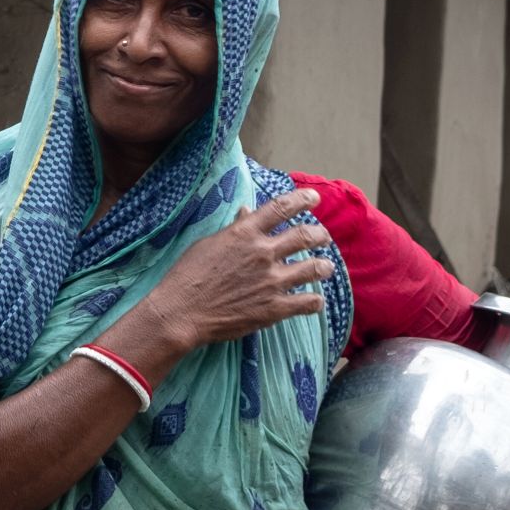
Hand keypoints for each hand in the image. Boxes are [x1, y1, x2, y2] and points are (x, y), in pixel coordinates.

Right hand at [112, 187, 333, 367]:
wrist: (182, 312)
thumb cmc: (188, 275)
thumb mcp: (208, 244)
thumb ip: (234, 229)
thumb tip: (248, 213)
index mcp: (245, 233)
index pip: (281, 208)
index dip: (302, 200)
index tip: (314, 198)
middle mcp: (263, 253)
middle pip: (304, 236)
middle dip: (319, 235)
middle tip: (323, 237)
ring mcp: (272, 281)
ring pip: (313, 268)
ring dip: (324, 266)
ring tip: (327, 266)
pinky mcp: (274, 308)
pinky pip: (307, 303)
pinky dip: (315, 301)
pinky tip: (316, 301)